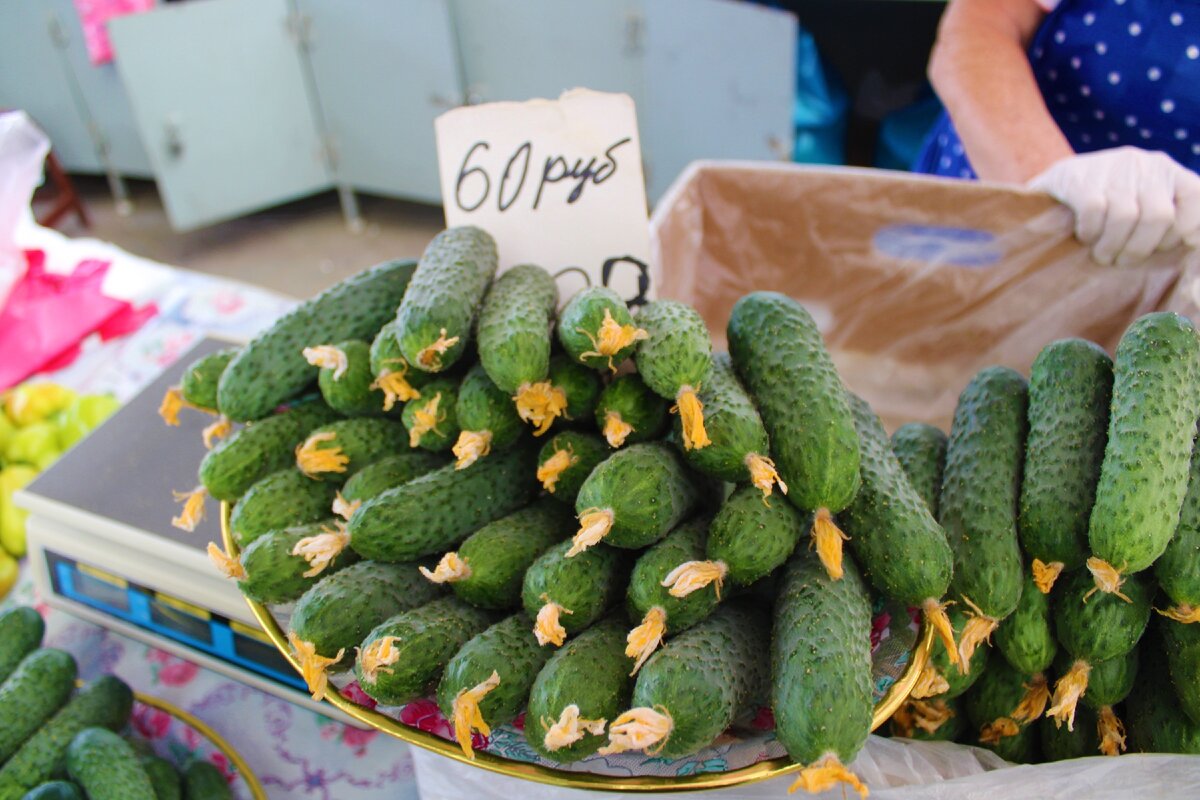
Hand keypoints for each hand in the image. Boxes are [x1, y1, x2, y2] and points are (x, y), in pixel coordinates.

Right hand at [1028, 147, 1199, 266]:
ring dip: (1111, 246)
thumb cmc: (1103, 215)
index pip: (1196, 198)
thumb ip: (1167, 229)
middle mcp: (1146, 165)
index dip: (1187, 231)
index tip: (1166, 249)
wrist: (1044, 195)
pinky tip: (1084, 237)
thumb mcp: (1141, 212)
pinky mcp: (1077, 177)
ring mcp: (1112, 167)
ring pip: (1125, 216)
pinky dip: (1090, 232)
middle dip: (1139, 248)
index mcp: (1170, 173)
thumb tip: (1193, 260)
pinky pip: (1093, 211)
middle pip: (1159, 216)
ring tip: (1101, 256)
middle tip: (1121, 262)